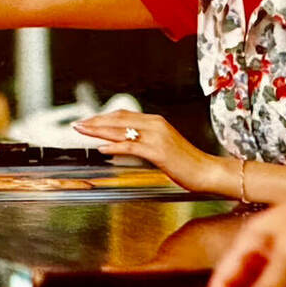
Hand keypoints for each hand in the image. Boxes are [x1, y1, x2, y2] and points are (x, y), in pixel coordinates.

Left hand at [73, 110, 216, 192]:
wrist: (207, 171)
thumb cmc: (185, 162)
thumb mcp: (162, 145)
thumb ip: (144, 140)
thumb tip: (123, 142)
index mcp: (155, 122)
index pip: (123, 115)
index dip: (102, 117)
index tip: (87, 121)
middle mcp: (155, 125)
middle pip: (118, 119)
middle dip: (95, 121)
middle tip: (78, 125)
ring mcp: (157, 137)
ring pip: (121, 130)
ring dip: (99, 130)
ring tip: (83, 132)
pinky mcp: (158, 151)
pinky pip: (131, 146)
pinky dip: (114, 146)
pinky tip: (102, 148)